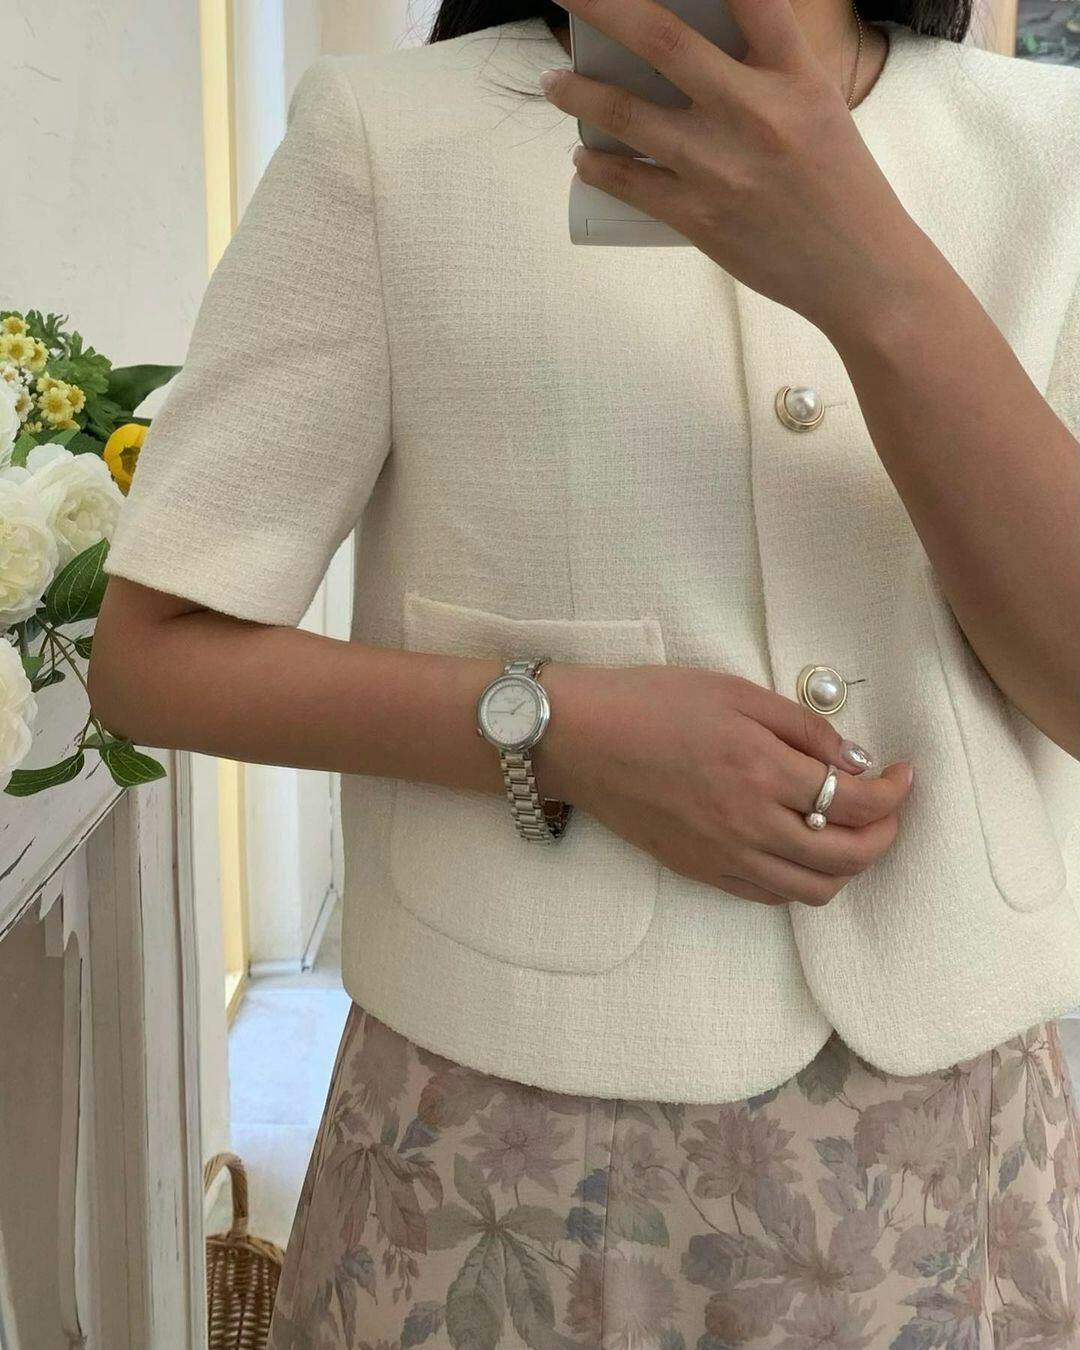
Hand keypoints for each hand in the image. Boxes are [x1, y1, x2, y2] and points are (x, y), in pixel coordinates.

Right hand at [534, 661, 914, 907]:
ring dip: (848, 866)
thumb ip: (802, 728)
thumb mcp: (735, 693)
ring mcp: (724, 856)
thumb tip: (855, 761)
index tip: (902, 773)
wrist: (581, 739)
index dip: (894, 792)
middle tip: (888, 807)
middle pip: (848, 857)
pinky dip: (801, 879)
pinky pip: (769, 895)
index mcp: (761, 771)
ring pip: (813, 889)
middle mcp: (749, 825)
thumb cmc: (653, 703)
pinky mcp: (701, 871)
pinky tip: (800, 847)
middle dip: (884, 834)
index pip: (856, 802)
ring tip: (850, 833)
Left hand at [538, 0, 930, 335]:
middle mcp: (754, 110)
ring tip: (555, 82)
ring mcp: (720, 165)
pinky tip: (584, 157)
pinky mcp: (699, 216)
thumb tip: (697, 53)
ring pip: (626, 114)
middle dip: (601, 4)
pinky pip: (629, 182)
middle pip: (661, 39)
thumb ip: (766, 73)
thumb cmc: (840, 187)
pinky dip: (597, 166)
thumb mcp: (817, 107)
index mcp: (795, 74)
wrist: (858, 271)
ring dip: (578, 92)